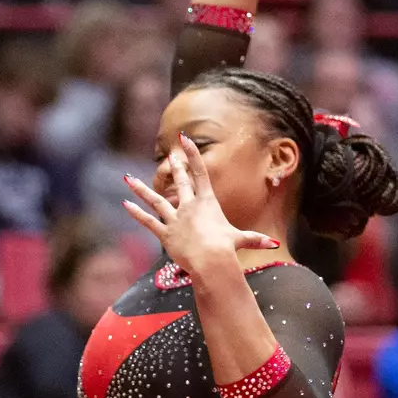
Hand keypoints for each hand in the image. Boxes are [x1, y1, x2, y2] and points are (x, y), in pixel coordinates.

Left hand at [123, 132, 277, 273]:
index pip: (200, 173)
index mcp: (207, 202)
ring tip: (129, 179)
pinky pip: (148, 221)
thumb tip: (271, 245)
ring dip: (142, 190)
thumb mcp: (239, 239)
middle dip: (175, 168)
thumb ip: (253, 239)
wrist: (210, 259)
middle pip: (180, 182)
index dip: (192, 154)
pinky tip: (126, 204)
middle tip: (169, 156)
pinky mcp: (165, 233)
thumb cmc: (226, 248)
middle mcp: (189, 206)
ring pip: (156, 200)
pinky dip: (137, 213)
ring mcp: (175, 218)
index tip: (184, 138)